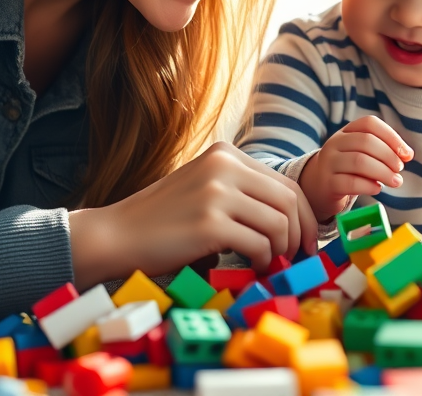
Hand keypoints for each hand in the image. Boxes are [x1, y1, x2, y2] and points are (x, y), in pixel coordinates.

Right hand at [68, 142, 317, 285]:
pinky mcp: (209, 224)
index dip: (304, 215)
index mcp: (225, 154)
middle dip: (299, 234)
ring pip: (278, 224)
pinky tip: (252, 266)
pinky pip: (259, 245)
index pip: (285, 182)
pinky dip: (262, 261)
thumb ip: (241, 191)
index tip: (305, 239)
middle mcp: (224, 166)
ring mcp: (216, 193)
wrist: (116, 235)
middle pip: (288, 200)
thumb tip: (291, 219)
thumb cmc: (162, 220)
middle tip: (296, 257)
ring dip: (280, 250)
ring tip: (268, 263)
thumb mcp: (204, 188)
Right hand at [298, 116, 413, 221]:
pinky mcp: (328, 183)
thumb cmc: (349, 168)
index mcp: (346, 131)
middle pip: (366, 141)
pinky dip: (369, 186)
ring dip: (383, 172)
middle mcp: (335, 143)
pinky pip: (351, 183)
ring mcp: (329, 162)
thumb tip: (407, 154)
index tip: (407, 154)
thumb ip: (383, 151)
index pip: (370, 123)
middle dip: (389, 156)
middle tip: (399, 169)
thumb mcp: (362, 153)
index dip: (392, 137)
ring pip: (359, 161)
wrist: (318, 185)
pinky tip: (378, 188)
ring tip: (395, 181)